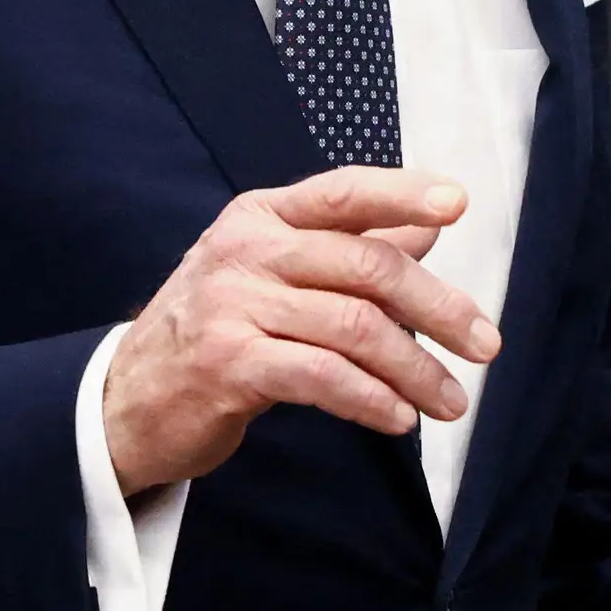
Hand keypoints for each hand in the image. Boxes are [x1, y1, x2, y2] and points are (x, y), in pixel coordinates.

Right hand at [100, 167, 498, 494]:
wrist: (125, 400)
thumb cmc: (211, 335)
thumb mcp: (271, 277)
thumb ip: (344, 251)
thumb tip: (425, 230)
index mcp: (259, 218)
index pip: (342, 192)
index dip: (403, 193)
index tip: (459, 204)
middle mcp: (245, 251)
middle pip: (365, 264)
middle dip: (438, 307)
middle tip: (484, 346)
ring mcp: (233, 306)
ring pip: (353, 326)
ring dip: (415, 368)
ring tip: (450, 401)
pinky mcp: (229, 365)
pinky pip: (323, 377)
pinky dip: (372, 399)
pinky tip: (398, 418)